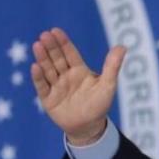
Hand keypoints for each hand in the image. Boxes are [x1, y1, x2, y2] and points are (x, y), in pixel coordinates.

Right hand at [31, 27, 125, 144]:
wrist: (90, 127)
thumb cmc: (100, 105)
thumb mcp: (108, 85)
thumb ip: (112, 66)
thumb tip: (122, 46)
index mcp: (79, 71)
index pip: (70, 54)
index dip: (63, 42)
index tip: (55, 31)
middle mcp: (65, 76)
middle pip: (57, 59)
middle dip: (51, 47)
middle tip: (44, 35)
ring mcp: (56, 86)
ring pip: (48, 69)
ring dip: (42, 58)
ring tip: (37, 45)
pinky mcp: (48, 99)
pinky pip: (42, 86)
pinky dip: (38, 77)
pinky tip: (35, 67)